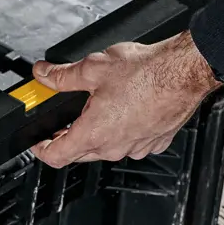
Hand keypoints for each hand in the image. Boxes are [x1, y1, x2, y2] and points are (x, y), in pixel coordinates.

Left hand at [30, 31, 222, 167]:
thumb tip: (44, 74)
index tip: (38, 140)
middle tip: (67, 116)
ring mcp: (136, 147)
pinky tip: (127, 108)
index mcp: (93, 133)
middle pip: (80, 153)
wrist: (185, 71)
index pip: (55, 156)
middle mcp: (114, 147)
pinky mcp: (154, 142)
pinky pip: (131, 142)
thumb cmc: (147, 72)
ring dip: (98, 132)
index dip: (40, 149)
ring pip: (106, 148)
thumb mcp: (93, 68)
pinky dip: (124, 130)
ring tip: (101, 104)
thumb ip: (62, 76)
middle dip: (69, 136)